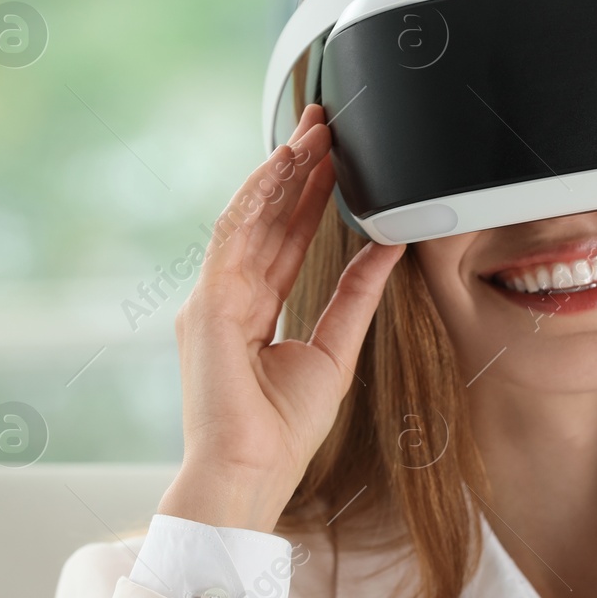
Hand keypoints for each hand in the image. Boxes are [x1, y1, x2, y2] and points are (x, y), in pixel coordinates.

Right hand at [160, 104, 404, 530]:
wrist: (251, 473)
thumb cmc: (282, 431)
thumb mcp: (334, 348)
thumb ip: (357, 294)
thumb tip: (387, 247)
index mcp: (251, 311)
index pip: (282, 239)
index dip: (307, 196)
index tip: (332, 159)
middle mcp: (227, 298)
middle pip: (265, 219)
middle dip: (294, 169)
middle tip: (322, 125)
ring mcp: (213, 299)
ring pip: (249, 217)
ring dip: (279, 172)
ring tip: (311, 134)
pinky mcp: (208, 305)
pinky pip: (235, 237)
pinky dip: (258, 199)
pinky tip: (281, 167)